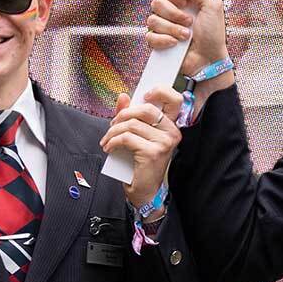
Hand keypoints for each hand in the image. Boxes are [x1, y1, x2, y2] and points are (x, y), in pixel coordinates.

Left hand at [100, 86, 184, 205]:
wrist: (144, 189)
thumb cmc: (141, 163)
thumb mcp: (136, 135)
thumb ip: (130, 115)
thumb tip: (123, 97)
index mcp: (171, 126)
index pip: (174, 99)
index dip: (160, 91)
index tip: (144, 95)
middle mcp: (172, 132)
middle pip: (146, 109)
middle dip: (123, 115)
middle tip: (113, 125)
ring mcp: (164, 142)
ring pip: (132, 124)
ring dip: (113, 131)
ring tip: (107, 140)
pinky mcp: (152, 152)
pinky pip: (126, 138)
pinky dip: (112, 141)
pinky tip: (109, 147)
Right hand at [147, 0, 228, 76]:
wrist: (209, 59)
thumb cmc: (213, 35)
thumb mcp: (213, 6)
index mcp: (183, 0)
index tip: (184, 1)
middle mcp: (171, 11)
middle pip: (156, 2)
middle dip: (174, 13)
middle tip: (189, 21)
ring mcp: (163, 26)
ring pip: (152, 19)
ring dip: (173, 28)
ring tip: (186, 35)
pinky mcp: (157, 41)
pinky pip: (149, 36)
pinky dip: (164, 40)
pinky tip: (176, 43)